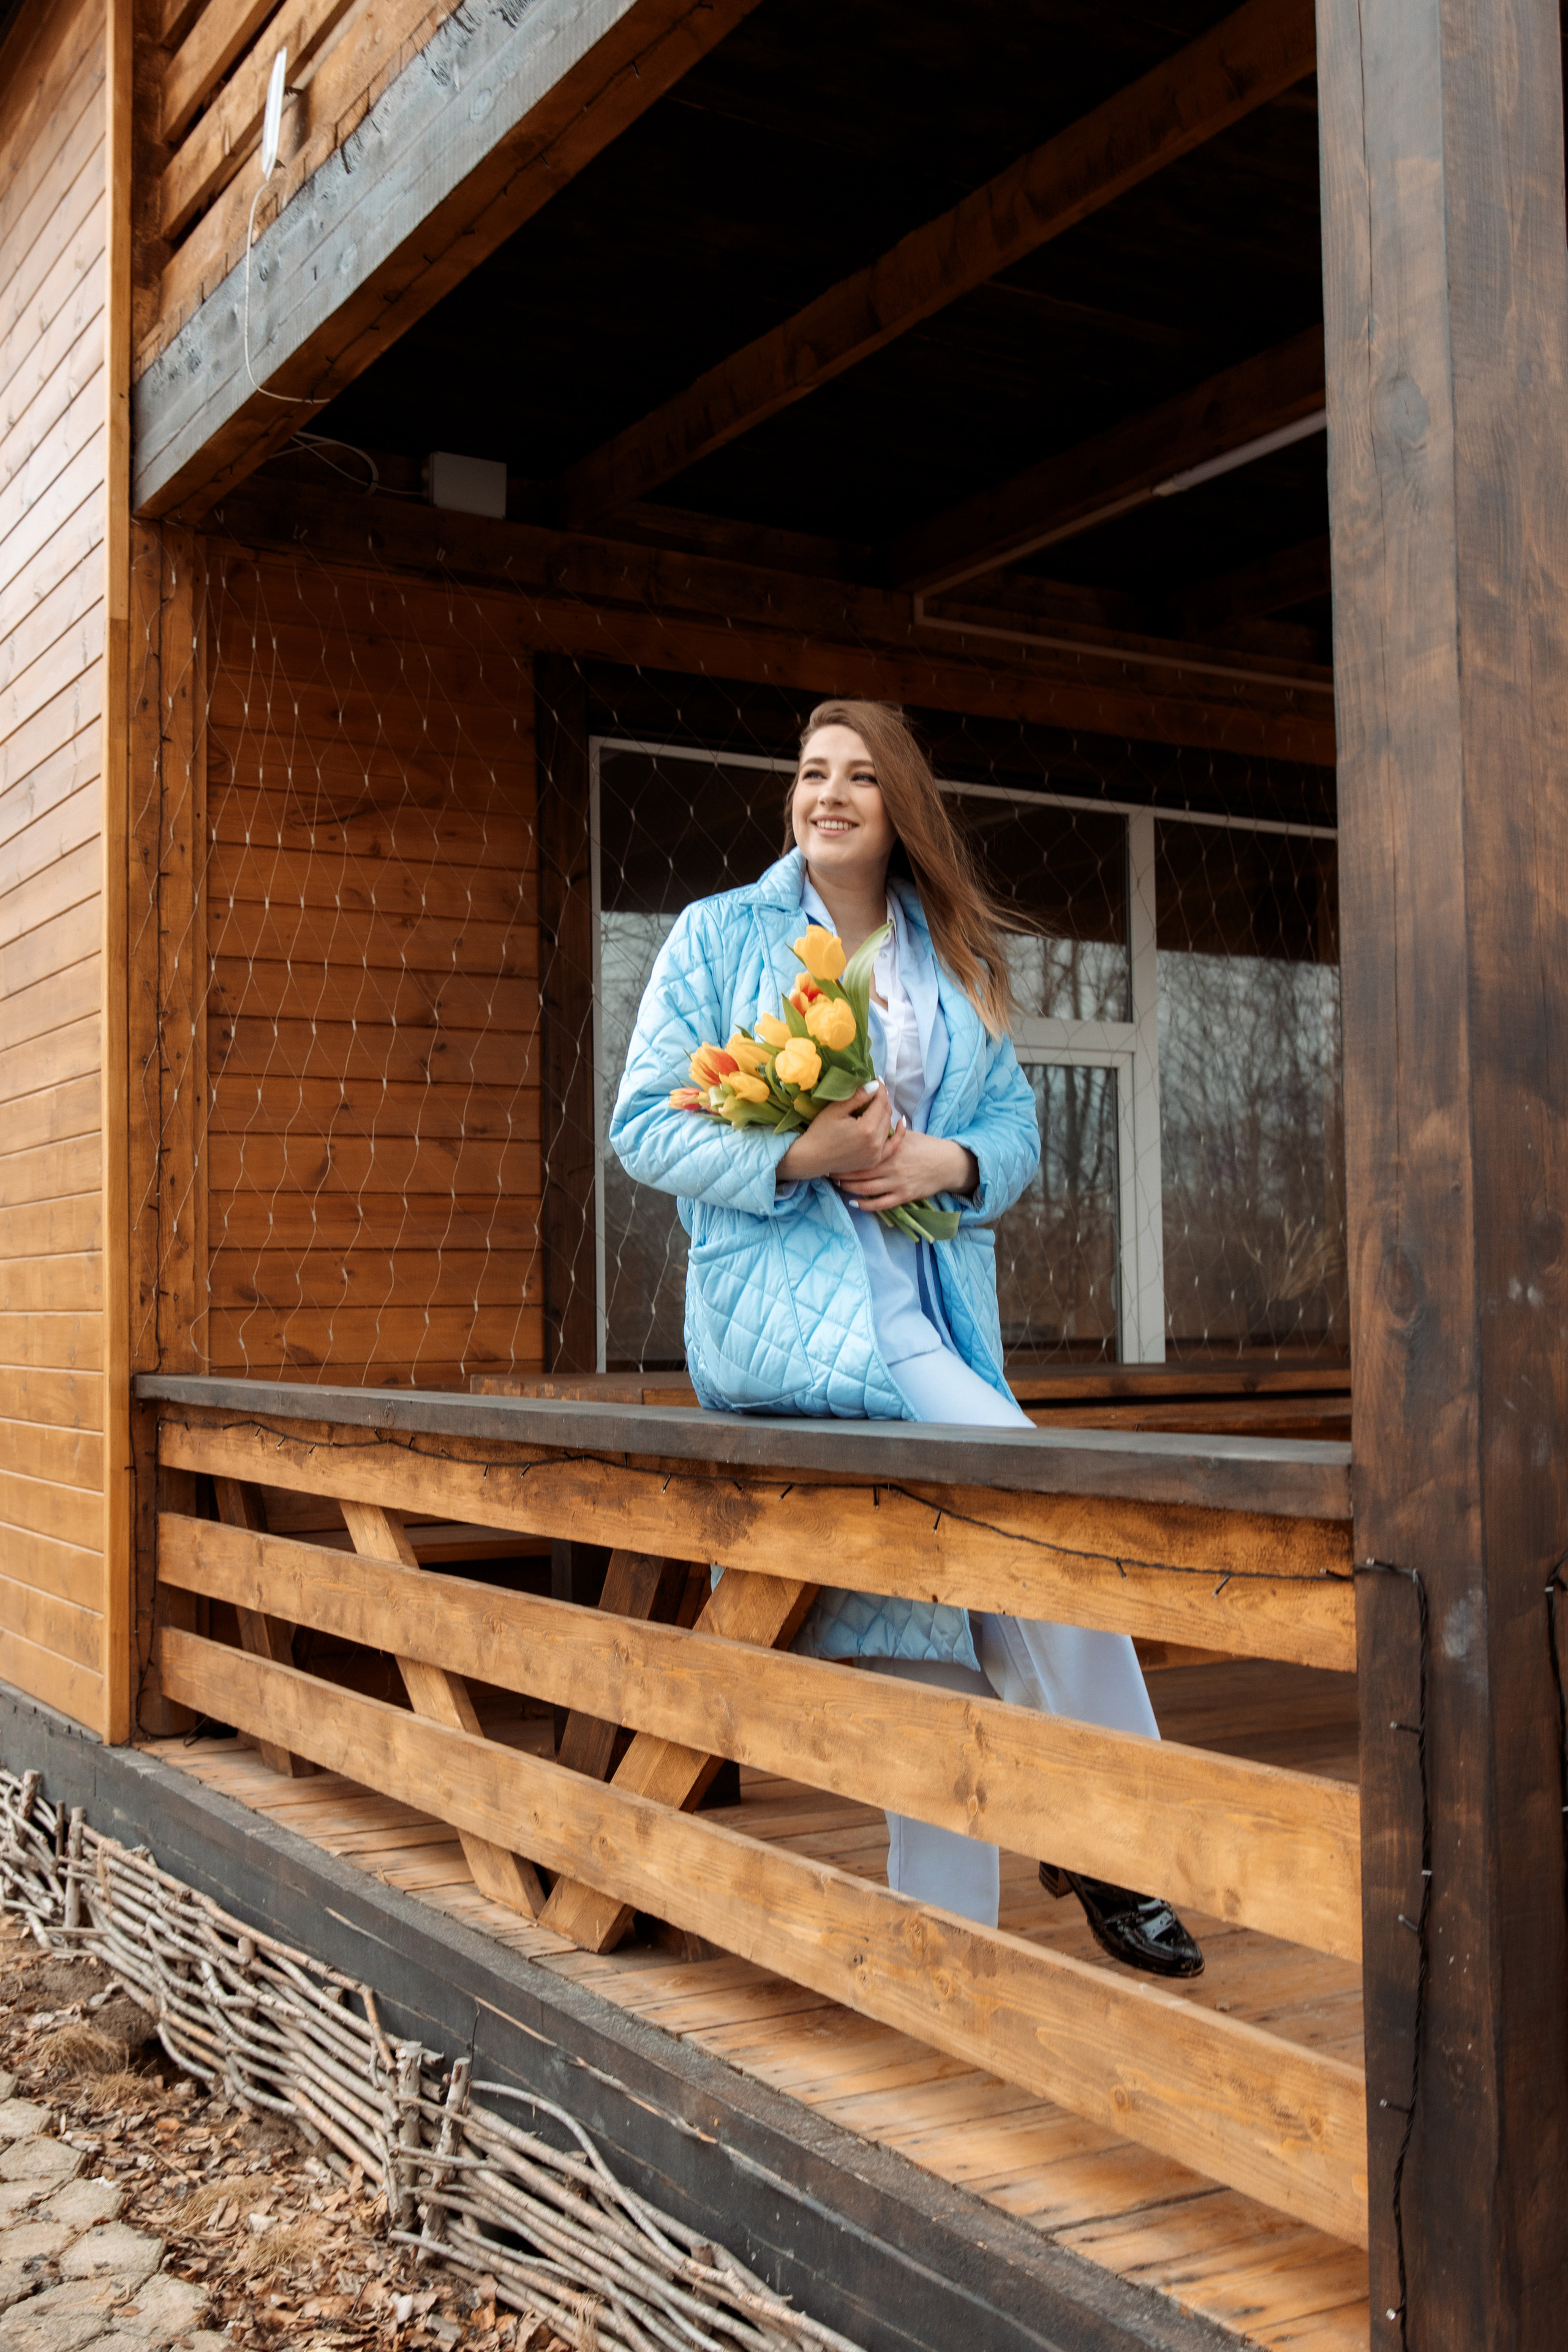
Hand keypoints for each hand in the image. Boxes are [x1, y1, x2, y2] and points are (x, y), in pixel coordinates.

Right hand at [776, 1083, 894, 1180]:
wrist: (812, 1158)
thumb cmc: (820, 1132)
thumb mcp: (835, 1110)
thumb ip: (857, 1097)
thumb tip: (875, 1085)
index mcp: (866, 1128)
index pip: (881, 1102)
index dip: (880, 1089)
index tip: (876, 1079)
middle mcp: (875, 1142)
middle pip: (887, 1114)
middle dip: (882, 1099)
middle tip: (876, 1089)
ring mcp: (876, 1154)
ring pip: (888, 1127)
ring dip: (886, 1113)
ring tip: (879, 1102)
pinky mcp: (874, 1161)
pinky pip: (892, 1146)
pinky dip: (898, 1134)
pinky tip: (900, 1122)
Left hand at [833, 1122, 977, 1211]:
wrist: (947, 1164)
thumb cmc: (926, 1146)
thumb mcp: (907, 1135)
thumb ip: (888, 1134)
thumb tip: (872, 1123)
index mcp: (891, 1149)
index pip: (863, 1153)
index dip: (846, 1156)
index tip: (834, 1155)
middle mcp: (892, 1167)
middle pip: (860, 1172)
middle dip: (842, 1173)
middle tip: (828, 1172)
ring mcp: (897, 1183)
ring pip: (866, 1189)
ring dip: (849, 1188)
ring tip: (838, 1185)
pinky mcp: (904, 1196)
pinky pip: (880, 1204)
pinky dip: (865, 1205)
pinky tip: (854, 1203)